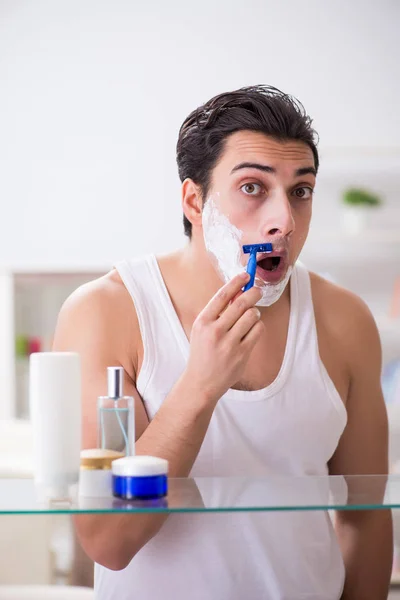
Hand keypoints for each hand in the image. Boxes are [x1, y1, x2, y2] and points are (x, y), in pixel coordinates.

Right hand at [185, 272, 263, 402]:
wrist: (201, 381)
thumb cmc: (202, 352)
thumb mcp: (202, 330)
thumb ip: (217, 312)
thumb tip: (238, 292)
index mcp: (203, 322)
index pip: (222, 295)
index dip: (236, 282)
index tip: (246, 276)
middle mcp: (215, 331)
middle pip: (241, 303)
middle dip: (253, 293)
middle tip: (258, 290)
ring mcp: (229, 343)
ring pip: (252, 316)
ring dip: (255, 313)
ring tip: (250, 317)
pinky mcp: (242, 353)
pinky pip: (258, 331)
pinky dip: (258, 327)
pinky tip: (252, 330)